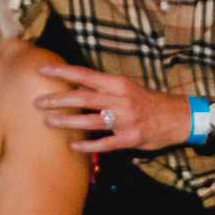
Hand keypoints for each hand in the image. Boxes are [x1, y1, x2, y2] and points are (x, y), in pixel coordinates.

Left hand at [34, 63, 190, 153]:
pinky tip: (73, 146)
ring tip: (48, 122)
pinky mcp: (130, 139)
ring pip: (90, 121)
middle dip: (58, 100)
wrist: (177, 117)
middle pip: (83, 98)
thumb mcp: (125, 89)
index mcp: (117, 84)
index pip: (84, 75)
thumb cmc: (146, 102)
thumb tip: (74, 87)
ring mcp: (125, 120)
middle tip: (37, 102)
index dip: (62, 71)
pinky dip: (88, 145)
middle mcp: (120, 99)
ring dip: (67, 121)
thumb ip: (102, 89)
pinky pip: (105, 143)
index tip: (42, 69)